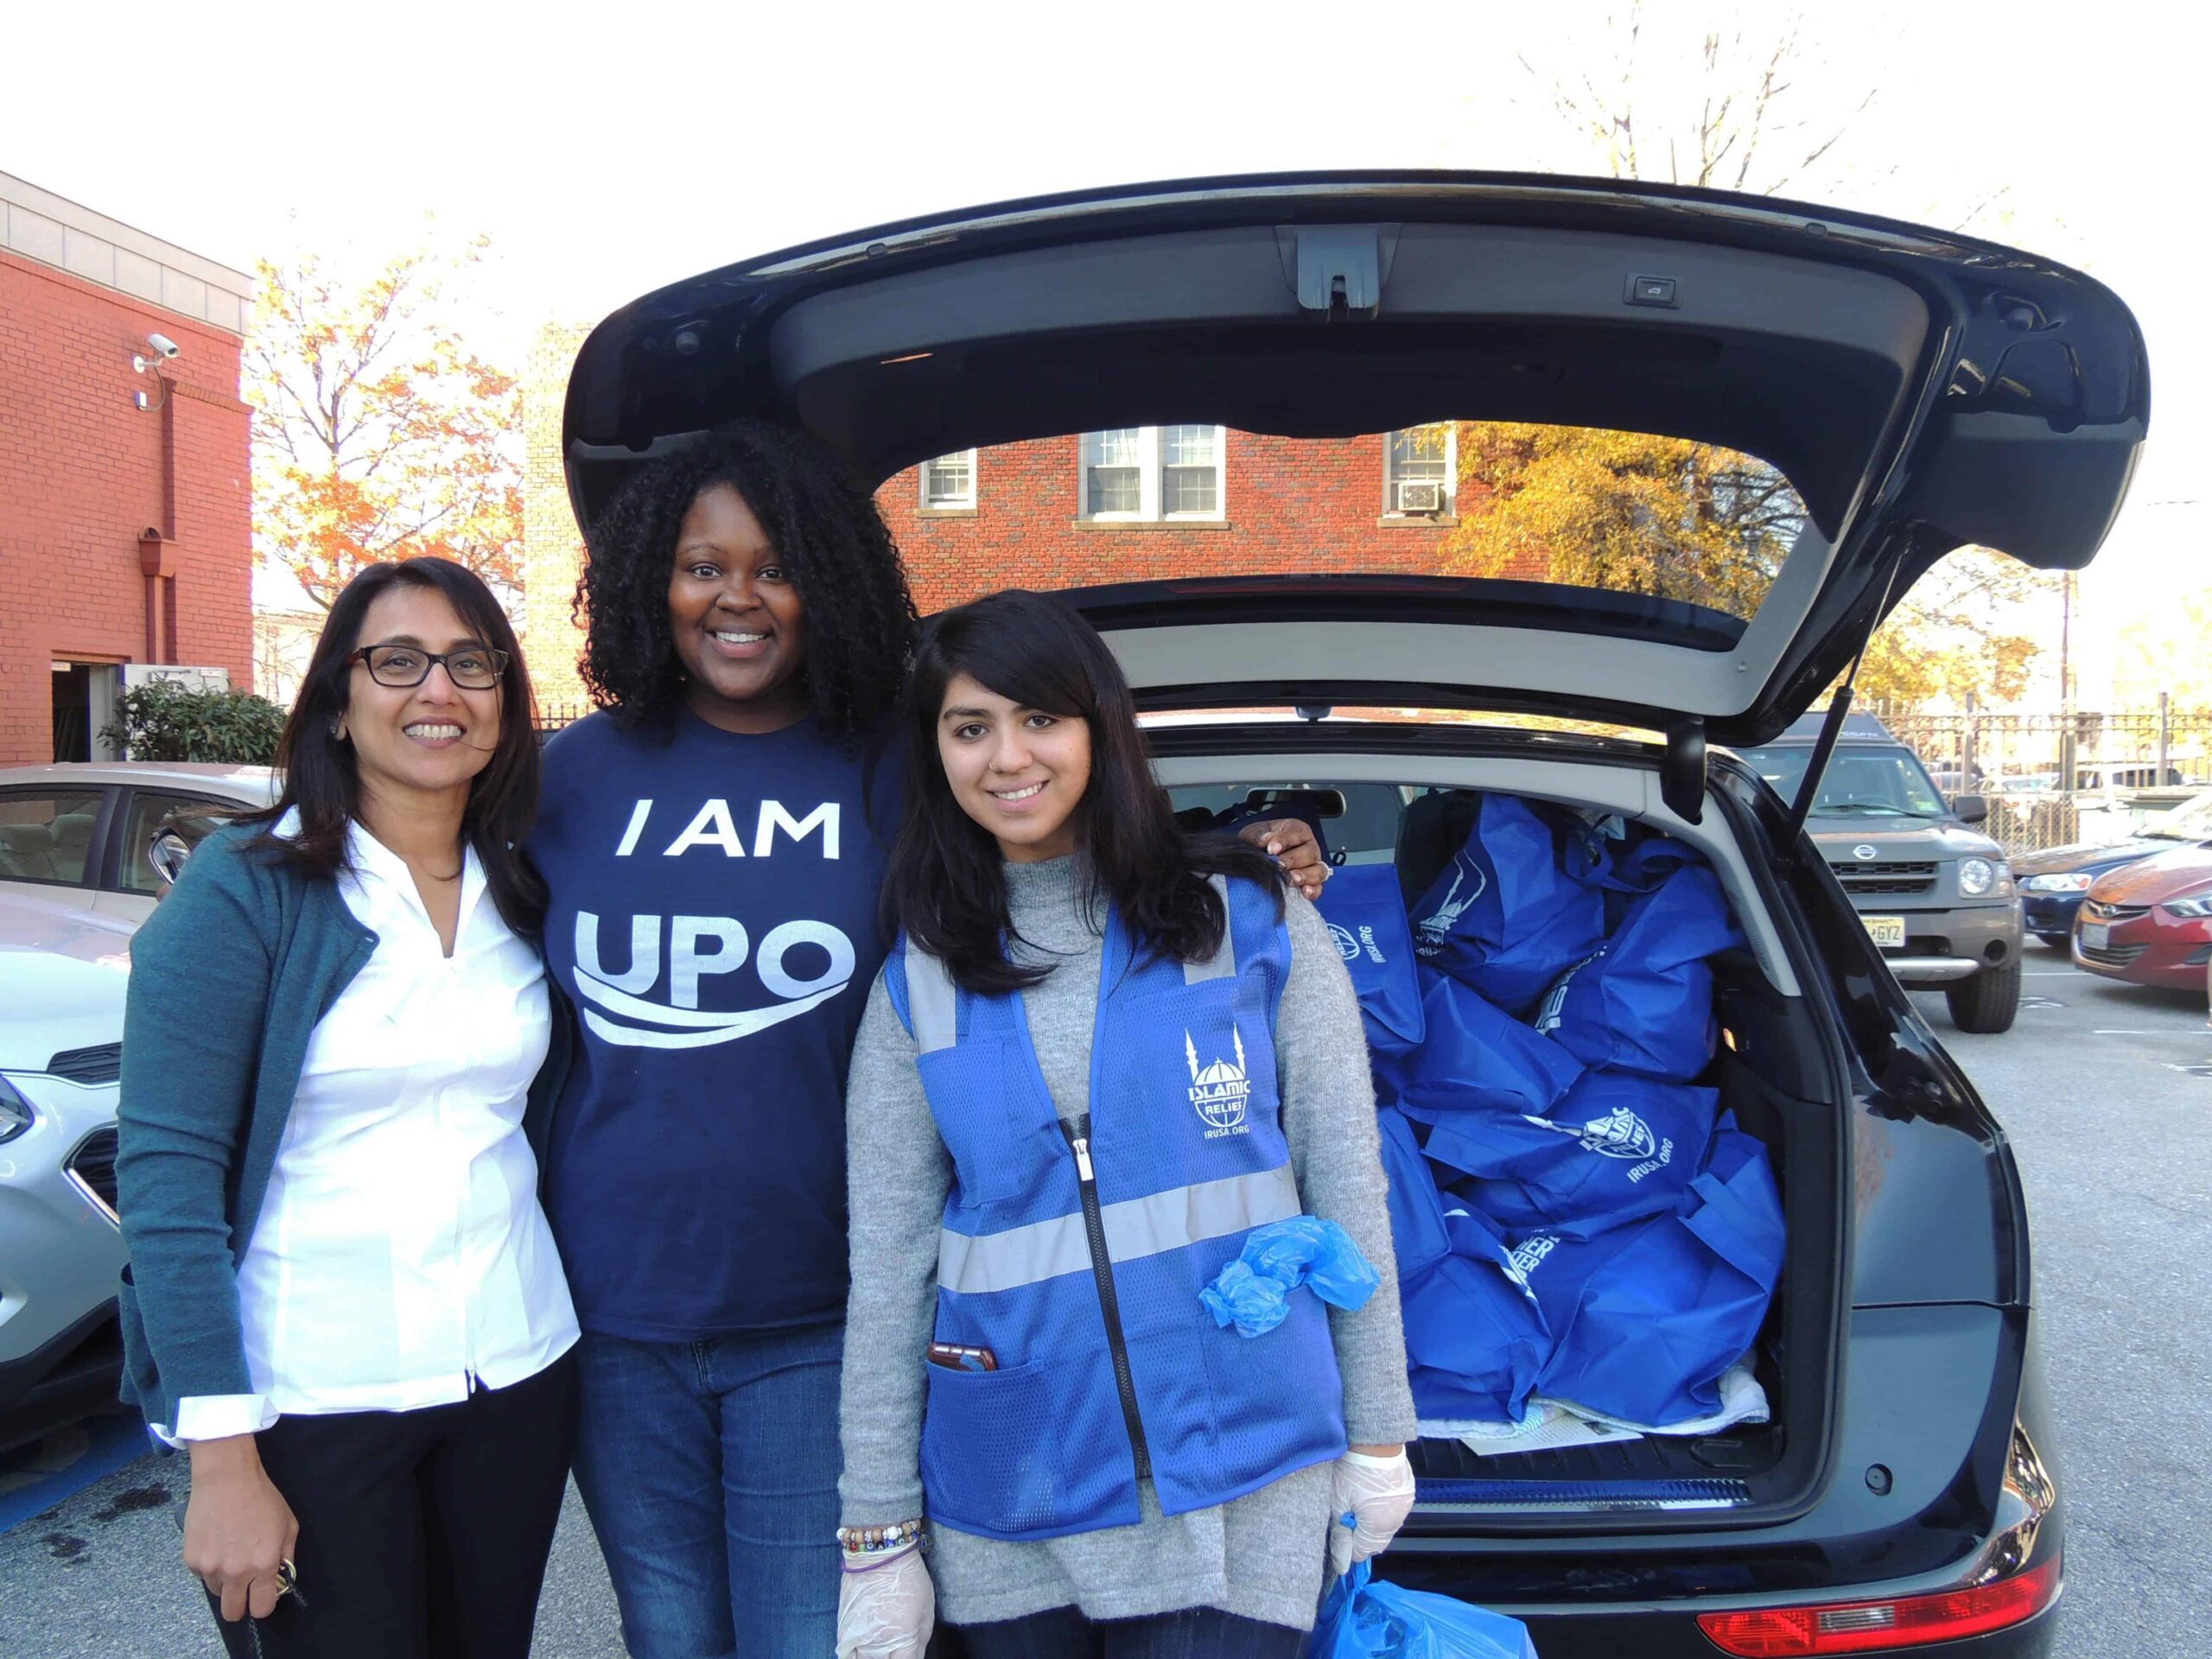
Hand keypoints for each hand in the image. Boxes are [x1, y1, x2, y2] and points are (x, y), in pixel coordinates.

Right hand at [184, 1435, 297, 1620]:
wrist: (226, 1479)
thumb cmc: (262, 1499)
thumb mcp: (288, 1525)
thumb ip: (286, 1557)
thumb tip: (280, 1580)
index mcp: (263, 1565)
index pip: (261, 1608)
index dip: (263, 1605)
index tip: (262, 1596)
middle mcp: (235, 1572)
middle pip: (232, 1613)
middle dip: (240, 1605)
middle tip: (244, 1588)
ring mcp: (210, 1568)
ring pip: (217, 1592)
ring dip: (225, 1582)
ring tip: (230, 1554)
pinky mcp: (191, 1561)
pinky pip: (202, 1575)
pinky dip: (210, 1567)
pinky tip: (216, 1544)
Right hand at [836, 1542, 934, 1658]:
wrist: (878, 1553)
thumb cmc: (908, 1577)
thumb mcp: (926, 1608)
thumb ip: (920, 1640)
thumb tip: (913, 1657)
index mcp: (902, 1638)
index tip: (907, 1655)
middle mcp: (878, 1643)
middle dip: (889, 1658)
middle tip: (894, 1649)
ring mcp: (857, 1637)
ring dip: (873, 1656)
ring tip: (880, 1649)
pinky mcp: (843, 1629)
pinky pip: (846, 1655)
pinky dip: (854, 1657)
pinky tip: (862, 1652)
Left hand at [1239, 818, 1328, 901]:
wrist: (1252, 861)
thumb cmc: (1257, 843)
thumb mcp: (1254, 834)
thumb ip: (1260, 836)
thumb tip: (1267, 841)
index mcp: (1297, 830)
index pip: (1296, 833)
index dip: (1284, 841)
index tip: (1272, 848)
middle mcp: (1309, 847)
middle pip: (1310, 853)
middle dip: (1293, 860)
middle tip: (1279, 866)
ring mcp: (1313, 866)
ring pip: (1318, 871)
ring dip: (1304, 876)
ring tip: (1290, 879)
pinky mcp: (1312, 883)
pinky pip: (1318, 888)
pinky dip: (1312, 891)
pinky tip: (1303, 892)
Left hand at [1328, 1445, 1414, 1575]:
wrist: (1373, 1438)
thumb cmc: (1350, 1469)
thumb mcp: (1337, 1503)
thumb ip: (1340, 1536)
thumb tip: (1342, 1566)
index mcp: (1379, 1526)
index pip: (1362, 1553)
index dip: (1346, 1545)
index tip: (1337, 1529)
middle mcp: (1396, 1520)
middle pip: (1376, 1542)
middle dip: (1360, 1535)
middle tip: (1346, 1515)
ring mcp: (1405, 1505)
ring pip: (1386, 1526)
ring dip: (1371, 1522)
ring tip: (1357, 1502)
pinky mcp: (1408, 1491)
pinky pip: (1393, 1510)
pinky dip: (1381, 1508)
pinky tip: (1370, 1493)